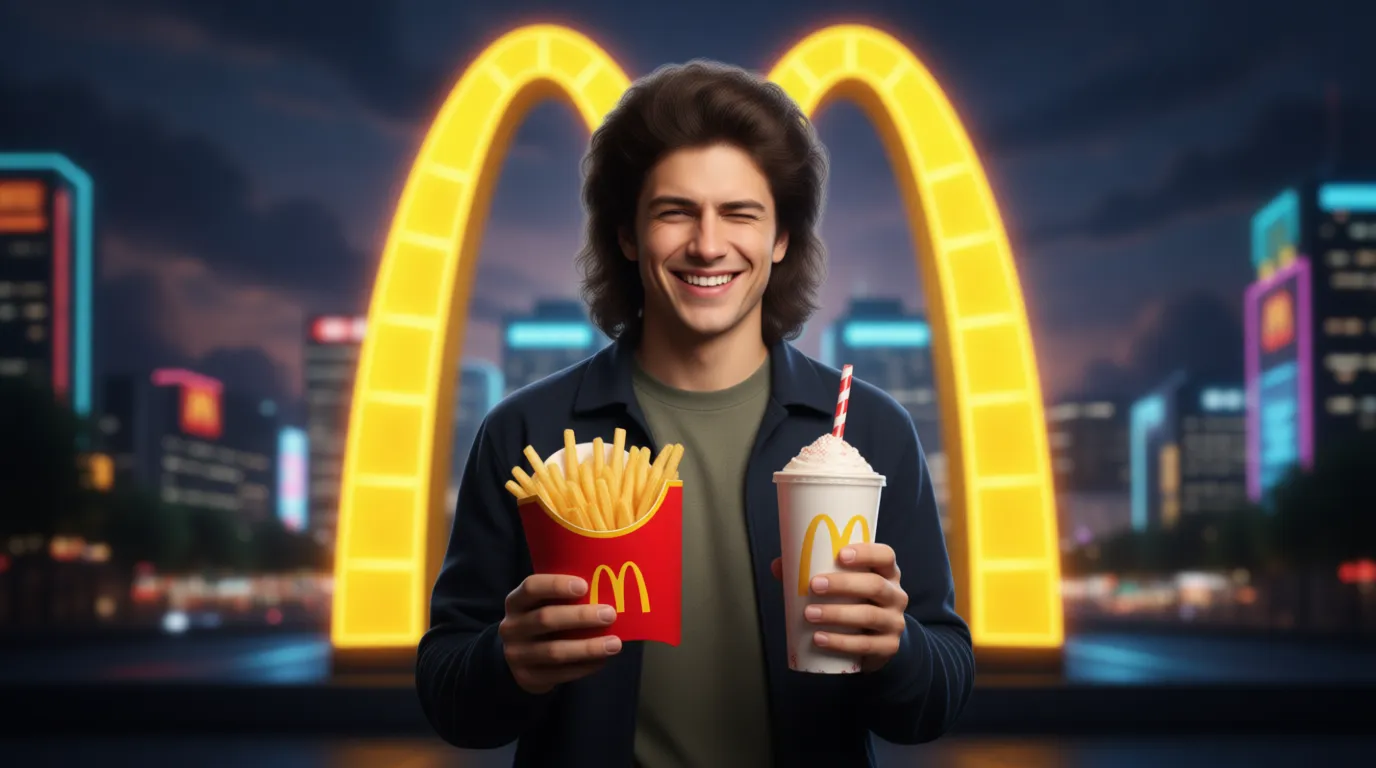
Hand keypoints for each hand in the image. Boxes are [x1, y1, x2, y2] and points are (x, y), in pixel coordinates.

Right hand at [499, 574, 622, 693]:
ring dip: (588, 647)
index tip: (584, 586)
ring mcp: (517, 654)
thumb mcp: (542, 605)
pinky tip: (602, 660)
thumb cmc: (541, 622)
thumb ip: (564, 597)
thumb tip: (607, 589)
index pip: (531, 587)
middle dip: (580, 616)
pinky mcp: (528, 677)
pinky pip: (560, 673)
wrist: (519, 659)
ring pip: (554, 651)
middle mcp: (512, 627)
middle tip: (609, 614)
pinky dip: (584, 667)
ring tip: (615, 644)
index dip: (557, 585)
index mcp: (516, 602)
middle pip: (545, 619)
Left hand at [770, 542, 907, 672]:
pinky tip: (819, 639)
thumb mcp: (842, 585)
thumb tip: (779, 565)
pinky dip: (840, 642)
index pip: (885, 556)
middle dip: (843, 584)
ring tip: (810, 614)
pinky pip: (865, 645)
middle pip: (875, 585)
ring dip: (837, 614)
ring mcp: (894, 622)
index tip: (840, 554)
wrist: (876, 640)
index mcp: (887, 573)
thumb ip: (812, 572)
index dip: (866, 553)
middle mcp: (896, 595)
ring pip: (869, 616)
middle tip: (814, 585)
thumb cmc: (854, 602)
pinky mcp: (888, 647)